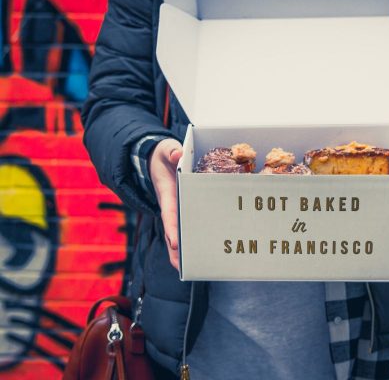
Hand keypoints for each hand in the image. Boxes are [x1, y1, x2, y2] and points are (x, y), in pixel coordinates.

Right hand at [149, 138, 182, 269]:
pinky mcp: (182, 210)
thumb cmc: (164, 155)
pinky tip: (199, 254)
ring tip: (189, 270)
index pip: (169, 213)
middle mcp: (170, 206)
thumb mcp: (166, 150)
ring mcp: (176, 210)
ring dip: (181, 251)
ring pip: (178, 232)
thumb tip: (178, 154)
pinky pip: (187, 226)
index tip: (175, 243)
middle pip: (172, 231)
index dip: (172, 228)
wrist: (158, 158)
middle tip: (181, 267)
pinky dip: (190, 239)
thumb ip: (171, 152)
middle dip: (175, 250)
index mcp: (167, 194)